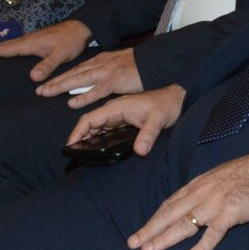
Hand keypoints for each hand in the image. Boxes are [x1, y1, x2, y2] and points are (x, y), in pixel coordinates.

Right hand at [0, 19, 92, 79]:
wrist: (81, 27)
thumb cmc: (70, 41)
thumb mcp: (60, 55)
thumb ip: (47, 66)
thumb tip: (33, 78)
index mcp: (29, 43)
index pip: (4, 49)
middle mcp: (27, 40)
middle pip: (2, 46)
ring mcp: (31, 40)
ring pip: (9, 45)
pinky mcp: (36, 41)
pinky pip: (16, 46)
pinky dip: (6, 49)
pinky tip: (6, 54)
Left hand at [43, 47, 141, 104]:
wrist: (159, 59)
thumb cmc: (142, 65)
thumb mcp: (121, 66)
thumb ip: (108, 74)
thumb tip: (97, 83)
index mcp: (103, 60)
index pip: (78, 68)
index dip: (62, 75)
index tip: (47, 82)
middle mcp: (102, 64)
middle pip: (74, 73)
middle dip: (55, 81)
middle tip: (39, 90)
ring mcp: (108, 71)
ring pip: (79, 79)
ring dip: (61, 86)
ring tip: (46, 93)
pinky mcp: (116, 80)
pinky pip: (97, 90)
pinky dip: (84, 96)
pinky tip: (72, 102)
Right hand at [65, 84, 184, 158]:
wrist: (177, 97)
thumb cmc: (166, 105)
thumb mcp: (158, 120)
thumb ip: (148, 135)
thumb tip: (140, 151)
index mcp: (116, 107)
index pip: (90, 119)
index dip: (78, 132)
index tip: (71, 145)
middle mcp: (114, 109)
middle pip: (90, 123)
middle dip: (79, 136)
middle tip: (73, 152)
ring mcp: (118, 114)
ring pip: (97, 126)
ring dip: (87, 137)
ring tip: (80, 152)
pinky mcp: (124, 119)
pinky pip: (105, 128)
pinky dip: (97, 137)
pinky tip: (95, 146)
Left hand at [126, 148, 248, 249]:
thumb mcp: (220, 176)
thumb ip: (206, 190)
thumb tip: (195, 202)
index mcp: (198, 185)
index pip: (170, 204)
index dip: (154, 218)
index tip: (141, 231)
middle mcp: (201, 194)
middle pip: (170, 214)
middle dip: (150, 230)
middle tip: (133, 244)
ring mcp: (214, 204)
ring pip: (184, 224)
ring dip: (165, 238)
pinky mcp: (230, 213)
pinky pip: (212, 234)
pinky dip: (200, 247)